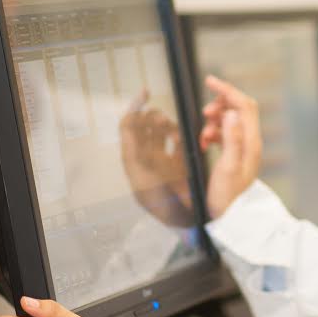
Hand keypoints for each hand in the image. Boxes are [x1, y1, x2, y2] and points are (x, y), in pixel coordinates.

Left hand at [119, 92, 192, 224]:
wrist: (188, 224)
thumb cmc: (165, 208)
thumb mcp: (144, 179)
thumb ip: (134, 153)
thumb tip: (130, 124)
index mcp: (134, 161)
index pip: (129, 127)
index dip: (135, 108)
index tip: (146, 93)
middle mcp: (146, 159)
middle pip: (144, 126)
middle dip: (154, 117)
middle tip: (166, 121)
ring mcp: (162, 161)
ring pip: (161, 132)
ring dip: (168, 126)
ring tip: (176, 132)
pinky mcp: (179, 165)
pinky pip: (177, 142)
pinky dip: (180, 135)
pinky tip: (184, 138)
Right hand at [198, 76, 261, 218]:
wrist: (232, 218)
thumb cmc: (227, 197)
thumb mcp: (227, 166)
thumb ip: (230, 138)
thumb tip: (232, 112)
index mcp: (251, 142)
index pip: (244, 105)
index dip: (227, 90)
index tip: (209, 81)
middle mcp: (251, 142)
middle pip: (239, 109)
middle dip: (220, 105)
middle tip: (204, 115)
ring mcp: (244, 148)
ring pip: (231, 121)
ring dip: (214, 121)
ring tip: (203, 135)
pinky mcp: (236, 155)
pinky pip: (226, 134)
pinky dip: (214, 133)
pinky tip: (204, 143)